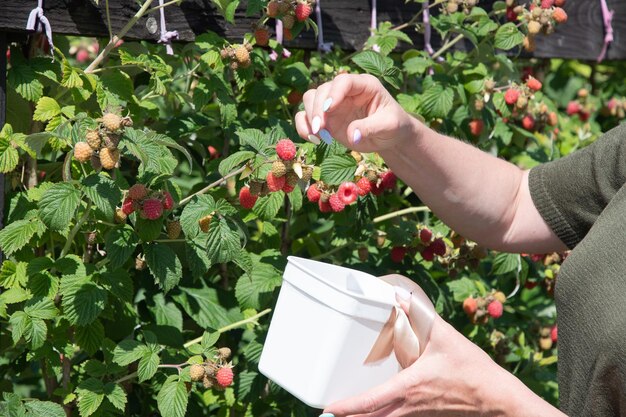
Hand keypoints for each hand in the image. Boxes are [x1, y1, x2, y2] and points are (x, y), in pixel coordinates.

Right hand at [295, 74, 417, 152]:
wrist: (389, 137)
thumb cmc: (393, 126)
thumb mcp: (389, 125)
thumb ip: (371, 127)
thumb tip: (351, 136)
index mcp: (364, 85)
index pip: (343, 81)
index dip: (334, 93)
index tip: (329, 110)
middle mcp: (345, 91)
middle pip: (322, 90)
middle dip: (318, 109)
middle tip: (321, 130)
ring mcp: (334, 104)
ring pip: (311, 99)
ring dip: (309, 117)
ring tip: (318, 136)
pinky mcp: (326, 119)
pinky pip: (306, 116)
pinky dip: (304, 126)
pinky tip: (313, 139)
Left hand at [322, 314, 564, 416]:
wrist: (498, 398)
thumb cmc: (472, 369)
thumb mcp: (445, 336)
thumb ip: (419, 315)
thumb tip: (399, 297)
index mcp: (410, 387)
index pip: (371, 402)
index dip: (348, 407)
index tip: (329, 408)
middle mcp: (410, 406)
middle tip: (329, 414)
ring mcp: (419, 415)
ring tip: (346, 413)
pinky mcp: (427, 415)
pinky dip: (383, 416)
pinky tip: (379, 409)